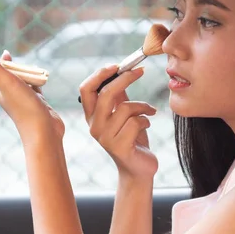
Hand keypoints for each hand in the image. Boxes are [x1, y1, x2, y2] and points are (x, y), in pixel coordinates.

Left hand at [0, 37, 64, 141]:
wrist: (44, 132)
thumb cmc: (25, 108)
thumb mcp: (6, 81)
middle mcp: (4, 90)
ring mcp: (18, 95)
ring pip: (11, 76)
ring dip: (12, 64)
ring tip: (13, 55)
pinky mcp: (32, 98)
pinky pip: (28, 83)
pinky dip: (30, 74)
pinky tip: (35, 72)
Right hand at [79, 65, 157, 180]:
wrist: (139, 168)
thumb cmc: (132, 137)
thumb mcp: (124, 113)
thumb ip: (119, 95)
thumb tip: (121, 70)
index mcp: (92, 116)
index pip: (85, 89)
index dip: (99, 74)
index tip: (117, 65)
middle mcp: (94, 126)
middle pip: (105, 94)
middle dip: (125, 79)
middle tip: (140, 71)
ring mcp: (105, 138)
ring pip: (125, 108)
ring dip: (142, 106)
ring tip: (149, 111)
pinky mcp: (119, 148)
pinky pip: (136, 122)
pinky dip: (146, 120)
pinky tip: (147, 126)